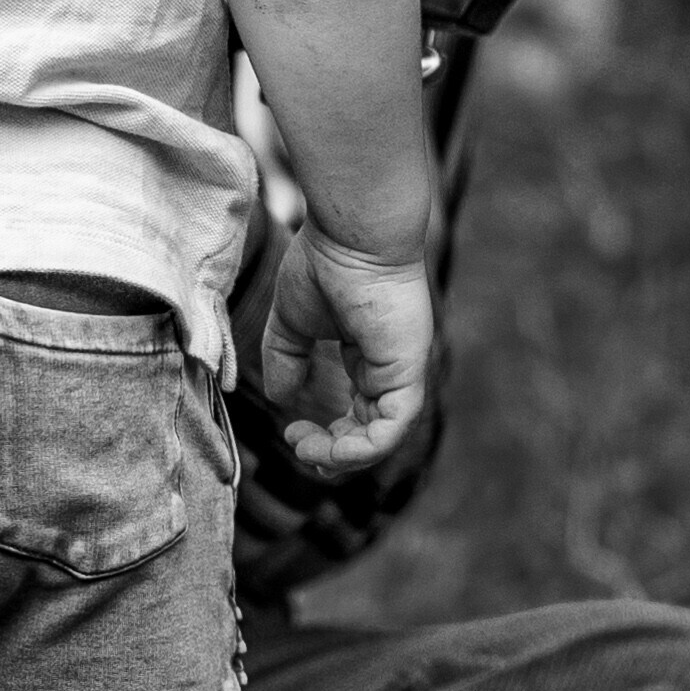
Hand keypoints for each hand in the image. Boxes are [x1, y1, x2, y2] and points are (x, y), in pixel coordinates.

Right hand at [259, 233, 434, 478]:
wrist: (351, 234)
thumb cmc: (325, 263)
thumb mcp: (292, 321)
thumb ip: (285, 359)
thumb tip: (283, 400)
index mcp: (368, 357)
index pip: (358, 415)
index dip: (328, 436)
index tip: (291, 433)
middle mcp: (389, 368)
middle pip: (370, 433)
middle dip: (333, 452)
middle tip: (298, 446)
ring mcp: (401, 371)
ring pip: (382, 438)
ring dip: (343, 456)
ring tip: (307, 450)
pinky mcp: (406, 371)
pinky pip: (392, 427)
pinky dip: (363, 448)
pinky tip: (330, 449)